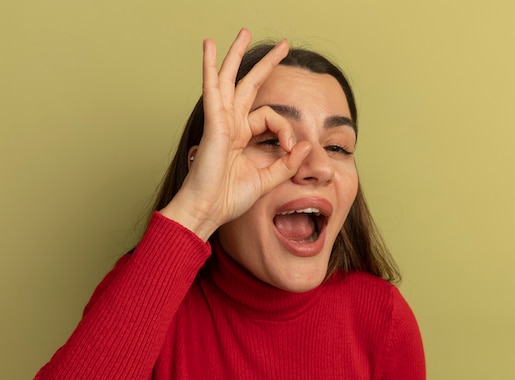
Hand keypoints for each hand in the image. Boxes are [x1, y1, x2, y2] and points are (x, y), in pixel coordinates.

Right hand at [161, 29, 311, 239]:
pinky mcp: (213, 125)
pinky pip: (213, 90)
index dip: (286, 130)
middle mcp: (231, 125)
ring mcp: (221, 122)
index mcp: (242, 137)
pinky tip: (209, 48)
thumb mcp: (268, 179)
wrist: (207, 211)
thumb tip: (306, 144)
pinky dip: (210, 68)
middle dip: (265, 64)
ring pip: (229, 80)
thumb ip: (287, 163)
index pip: (271, 117)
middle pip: (248, 85)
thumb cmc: (228, 198)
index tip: (291, 150)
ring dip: (236, 55)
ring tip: (244, 33)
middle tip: (283, 46)